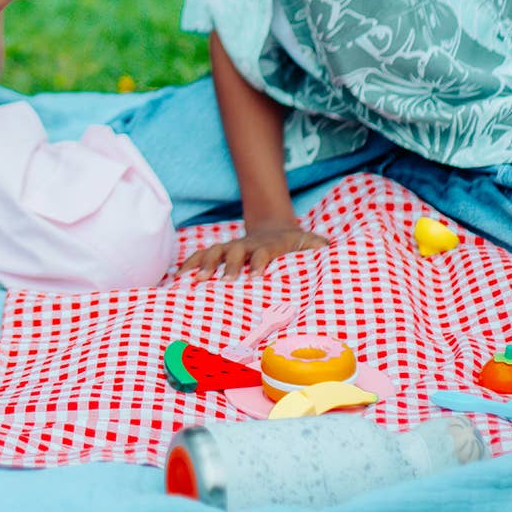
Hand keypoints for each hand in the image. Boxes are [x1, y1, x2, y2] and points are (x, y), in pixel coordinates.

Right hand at [179, 223, 327, 279]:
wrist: (275, 228)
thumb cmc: (296, 245)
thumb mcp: (312, 244)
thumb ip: (320, 248)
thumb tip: (334, 255)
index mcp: (269, 245)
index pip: (262, 252)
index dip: (258, 263)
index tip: (254, 277)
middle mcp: (247, 245)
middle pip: (234, 251)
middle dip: (228, 265)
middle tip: (223, 282)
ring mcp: (232, 247)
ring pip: (214, 251)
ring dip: (203, 264)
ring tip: (194, 281)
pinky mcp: (221, 252)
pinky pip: (201, 255)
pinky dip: (189, 264)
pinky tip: (178, 277)